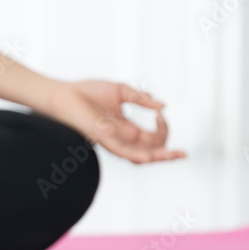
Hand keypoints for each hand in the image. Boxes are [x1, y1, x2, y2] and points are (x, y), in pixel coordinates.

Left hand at [45, 80, 186, 163]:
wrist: (64, 94)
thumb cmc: (88, 92)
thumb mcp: (122, 91)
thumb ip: (142, 98)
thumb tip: (163, 107)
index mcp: (126, 129)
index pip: (152, 138)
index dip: (163, 128)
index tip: (161, 113)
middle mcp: (121, 139)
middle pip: (150, 153)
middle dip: (168, 154)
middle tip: (184, 154)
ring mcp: (112, 141)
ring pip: (140, 158)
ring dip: (159, 158)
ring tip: (176, 155)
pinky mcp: (103, 140)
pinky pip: (122, 153)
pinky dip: (138, 155)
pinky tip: (151, 156)